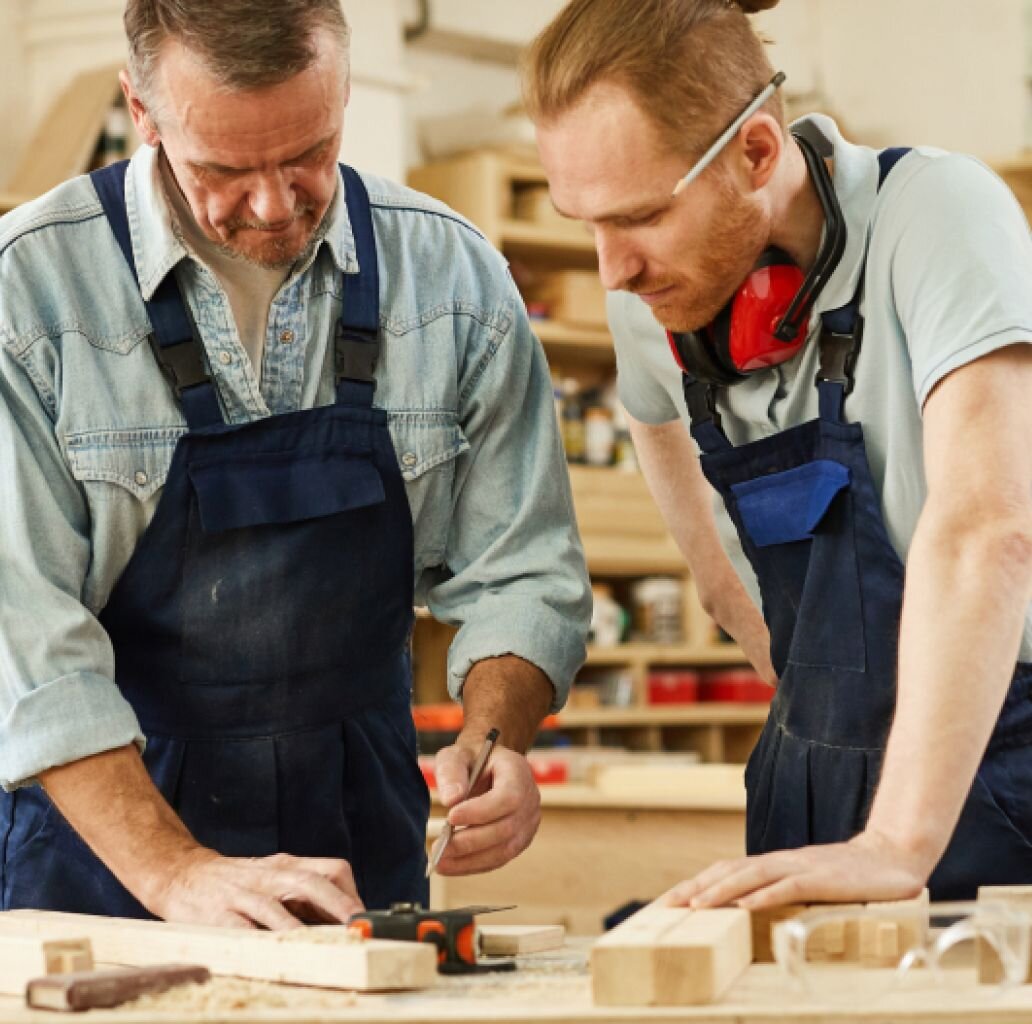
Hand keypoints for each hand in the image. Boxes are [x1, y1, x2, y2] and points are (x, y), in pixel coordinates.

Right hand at [145, 849, 364, 928]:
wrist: (183, 873)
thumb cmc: (239, 882)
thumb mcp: (275, 878)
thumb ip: (304, 897)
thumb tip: (343, 924)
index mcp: (289, 866)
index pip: (330, 869)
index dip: (350, 893)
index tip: (366, 918)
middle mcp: (271, 875)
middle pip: (310, 882)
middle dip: (337, 905)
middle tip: (357, 929)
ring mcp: (245, 893)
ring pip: (276, 905)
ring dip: (301, 927)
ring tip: (322, 946)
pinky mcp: (219, 913)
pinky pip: (242, 926)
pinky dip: (259, 939)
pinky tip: (274, 954)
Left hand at [431, 741, 540, 874]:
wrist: (487, 765)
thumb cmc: (471, 758)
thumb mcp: (456, 754)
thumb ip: (451, 772)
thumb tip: (451, 800)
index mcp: (518, 771)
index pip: (508, 797)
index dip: (481, 811)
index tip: (450, 816)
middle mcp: (530, 798)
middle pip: (506, 828)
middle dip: (470, 841)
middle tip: (439, 847)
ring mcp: (528, 822)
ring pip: (504, 850)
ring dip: (470, 860)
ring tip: (440, 862)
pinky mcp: (519, 840)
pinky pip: (499, 858)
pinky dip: (473, 865)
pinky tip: (450, 865)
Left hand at [657, 831, 929, 910]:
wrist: (894, 857)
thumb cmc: (852, 879)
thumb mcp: (812, 889)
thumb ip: (785, 896)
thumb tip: (754, 915)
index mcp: (775, 866)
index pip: (725, 873)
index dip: (695, 886)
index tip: (667, 904)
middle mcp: (781, 863)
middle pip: (727, 871)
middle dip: (694, 889)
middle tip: (665, 908)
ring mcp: (801, 868)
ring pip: (751, 876)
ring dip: (720, 892)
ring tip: (695, 907)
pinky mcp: (823, 879)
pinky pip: (787, 887)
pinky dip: (764, 896)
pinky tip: (744, 907)